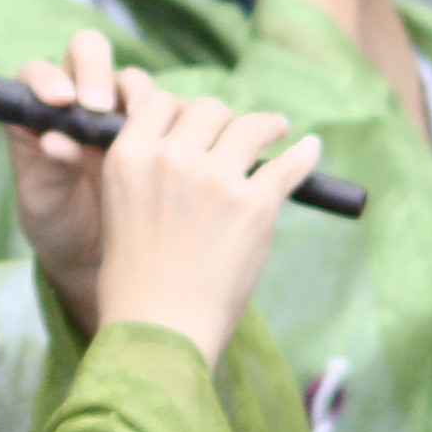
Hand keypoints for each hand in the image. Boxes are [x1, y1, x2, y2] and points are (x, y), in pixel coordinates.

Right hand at [9, 33, 317, 364]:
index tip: (196, 125)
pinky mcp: (255, 204)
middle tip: (235, 136)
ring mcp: (216, 179)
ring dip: (266, 125)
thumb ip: (148, 171)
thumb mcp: (121, 210)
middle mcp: (171, 158)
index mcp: (129, 157)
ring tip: (277, 130)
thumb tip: (190, 146)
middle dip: (221, 120)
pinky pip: (288, 165)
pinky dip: (304, 155)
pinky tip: (310, 149)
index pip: (159, 102)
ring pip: (249, 125)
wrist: (160, 329)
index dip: (180, 111)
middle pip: (207, 108)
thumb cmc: (135, 282)